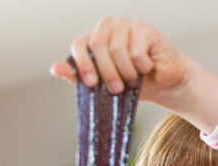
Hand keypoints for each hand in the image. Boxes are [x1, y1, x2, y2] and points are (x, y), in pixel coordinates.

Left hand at [50, 17, 185, 103]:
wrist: (163, 85)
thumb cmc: (132, 84)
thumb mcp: (103, 87)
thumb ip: (78, 78)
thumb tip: (54, 69)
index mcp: (93, 39)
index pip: (79, 44)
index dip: (82, 64)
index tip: (91, 84)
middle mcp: (107, 28)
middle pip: (97, 44)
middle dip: (106, 71)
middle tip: (116, 89)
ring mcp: (126, 25)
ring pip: (116, 48)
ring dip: (126, 71)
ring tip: (133, 81)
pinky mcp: (144, 28)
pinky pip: (136, 51)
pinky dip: (142, 66)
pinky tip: (147, 68)